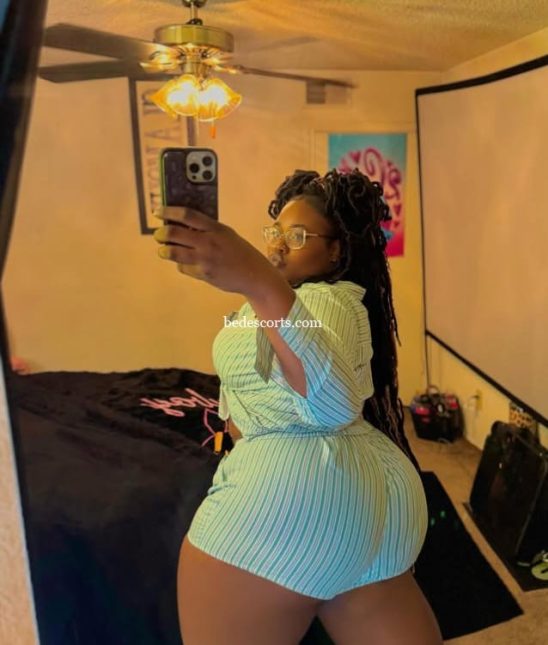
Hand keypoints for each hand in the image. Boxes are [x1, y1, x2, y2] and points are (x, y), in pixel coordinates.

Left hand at [153, 206, 278, 295]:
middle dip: (162, 234)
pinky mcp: (203, 275)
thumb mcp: (227, 234)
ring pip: (174, 253)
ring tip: (163, 251)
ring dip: (165, 251)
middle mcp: (208, 242)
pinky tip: (183, 263)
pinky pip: (184, 268)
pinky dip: (181, 264)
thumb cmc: (241, 252)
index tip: (158, 211)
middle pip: (175, 234)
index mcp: (215, 228)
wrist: (255, 276)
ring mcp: (204, 260)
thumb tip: (185, 226)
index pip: (187, 215)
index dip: (169, 212)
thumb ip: (208, 230)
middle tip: (158, 234)